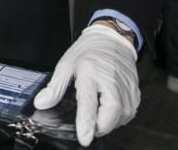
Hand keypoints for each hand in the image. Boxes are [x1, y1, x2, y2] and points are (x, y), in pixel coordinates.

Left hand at [33, 24, 139, 146]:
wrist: (112, 39)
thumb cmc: (88, 52)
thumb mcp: (65, 65)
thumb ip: (54, 88)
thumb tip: (41, 103)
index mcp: (91, 75)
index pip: (89, 103)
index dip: (86, 123)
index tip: (84, 137)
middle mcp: (111, 82)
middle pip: (110, 116)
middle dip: (99, 127)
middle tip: (88, 124)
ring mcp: (126, 88)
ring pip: (121, 118)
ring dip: (109, 123)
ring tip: (98, 112)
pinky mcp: (135, 92)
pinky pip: (129, 113)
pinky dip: (118, 117)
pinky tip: (109, 108)